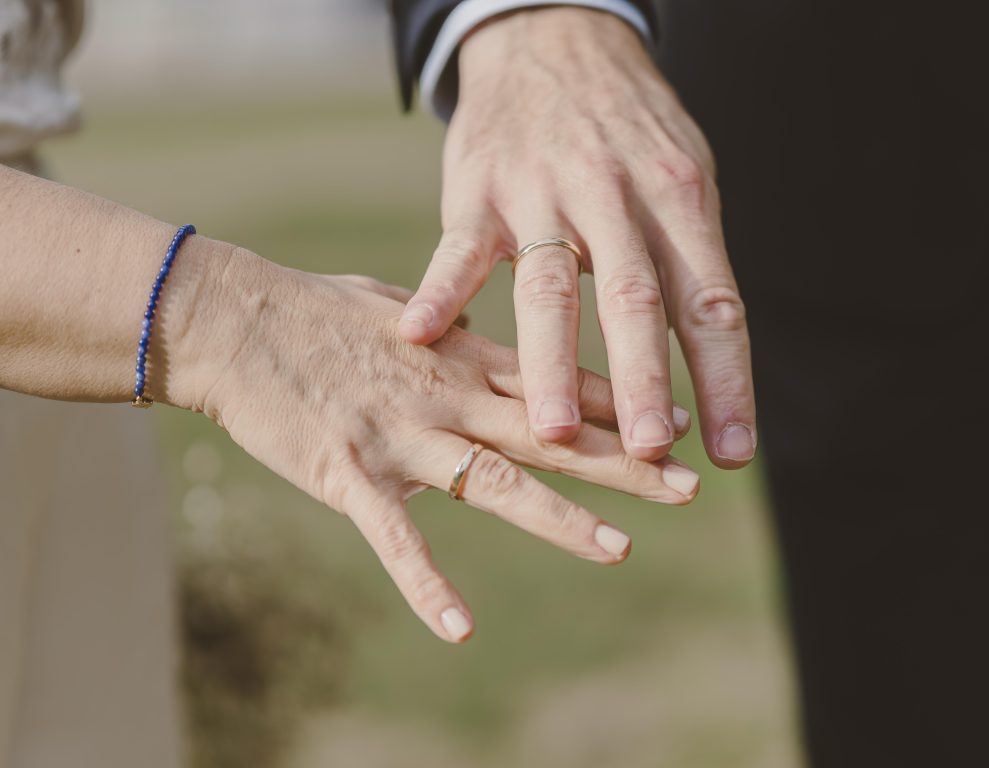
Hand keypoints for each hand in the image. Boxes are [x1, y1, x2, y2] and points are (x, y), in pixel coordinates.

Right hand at [174, 250, 699, 642]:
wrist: (234, 318)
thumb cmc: (317, 311)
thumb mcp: (403, 308)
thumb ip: (454, 328)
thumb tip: (483, 332)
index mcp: (461, 355)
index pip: (556, 383)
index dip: (620, 406)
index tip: (678, 422)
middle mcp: (446, 395)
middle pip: (550, 432)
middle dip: (623, 461)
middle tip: (687, 487)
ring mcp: (402, 436)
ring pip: (495, 482)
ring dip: (559, 517)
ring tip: (619, 550)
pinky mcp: (350, 473)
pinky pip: (396, 538)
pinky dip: (427, 583)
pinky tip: (462, 627)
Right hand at [397, 8, 755, 466]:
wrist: (553, 39)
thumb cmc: (627, 130)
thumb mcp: (679, 178)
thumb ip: (689, 264)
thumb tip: (714, 371)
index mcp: (677, 200)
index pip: (709, 301)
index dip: (724, 379)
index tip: (729, 452)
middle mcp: (614, 195)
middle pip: (633, 298)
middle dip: (642, 380)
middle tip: (646, 453)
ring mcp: (542, 191)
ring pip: (549, 285)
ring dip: (550, 362)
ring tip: (550, 430)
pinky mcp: (479, 190)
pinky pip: (459, 247)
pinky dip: (440, 290)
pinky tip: (422, 334)